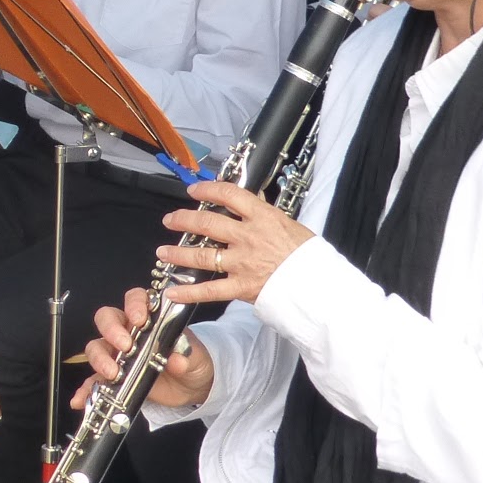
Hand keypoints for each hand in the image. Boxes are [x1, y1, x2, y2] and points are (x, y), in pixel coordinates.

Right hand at [73, 287, 212, 412]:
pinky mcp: (115, 377)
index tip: (138, 319)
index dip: (133, 304)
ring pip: (97, 347)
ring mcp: (119, 355)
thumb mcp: (196, 355)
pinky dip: (86, 389)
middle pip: (107, 319)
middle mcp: (129, 332)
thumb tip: (177, 358)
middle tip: (125, 347)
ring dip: (100, 359)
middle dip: (111, 330)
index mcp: (149, 319)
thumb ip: (186, 354)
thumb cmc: (192, 360)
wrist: (192, 386)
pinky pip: (94, 380)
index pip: (134, 299)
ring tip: (112, 374)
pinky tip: (83, 399)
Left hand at [152, 180, 313, 306]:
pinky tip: (171, 291)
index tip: (194, 189)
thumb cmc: (310, 256)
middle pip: (207, 222)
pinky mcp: (241, 287)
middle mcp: (248, 237)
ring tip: (162, 252)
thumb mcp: (290, 224)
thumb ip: (266, 215)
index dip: (207, 189)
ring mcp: (242, 262)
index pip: (228, 194)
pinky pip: (209, 290)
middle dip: (184, 219)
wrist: (321, 285)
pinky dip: (188, 292)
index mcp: (262, 217)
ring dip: (178, 254)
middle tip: (170, 220)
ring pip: (202, 254)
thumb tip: (251, 201)